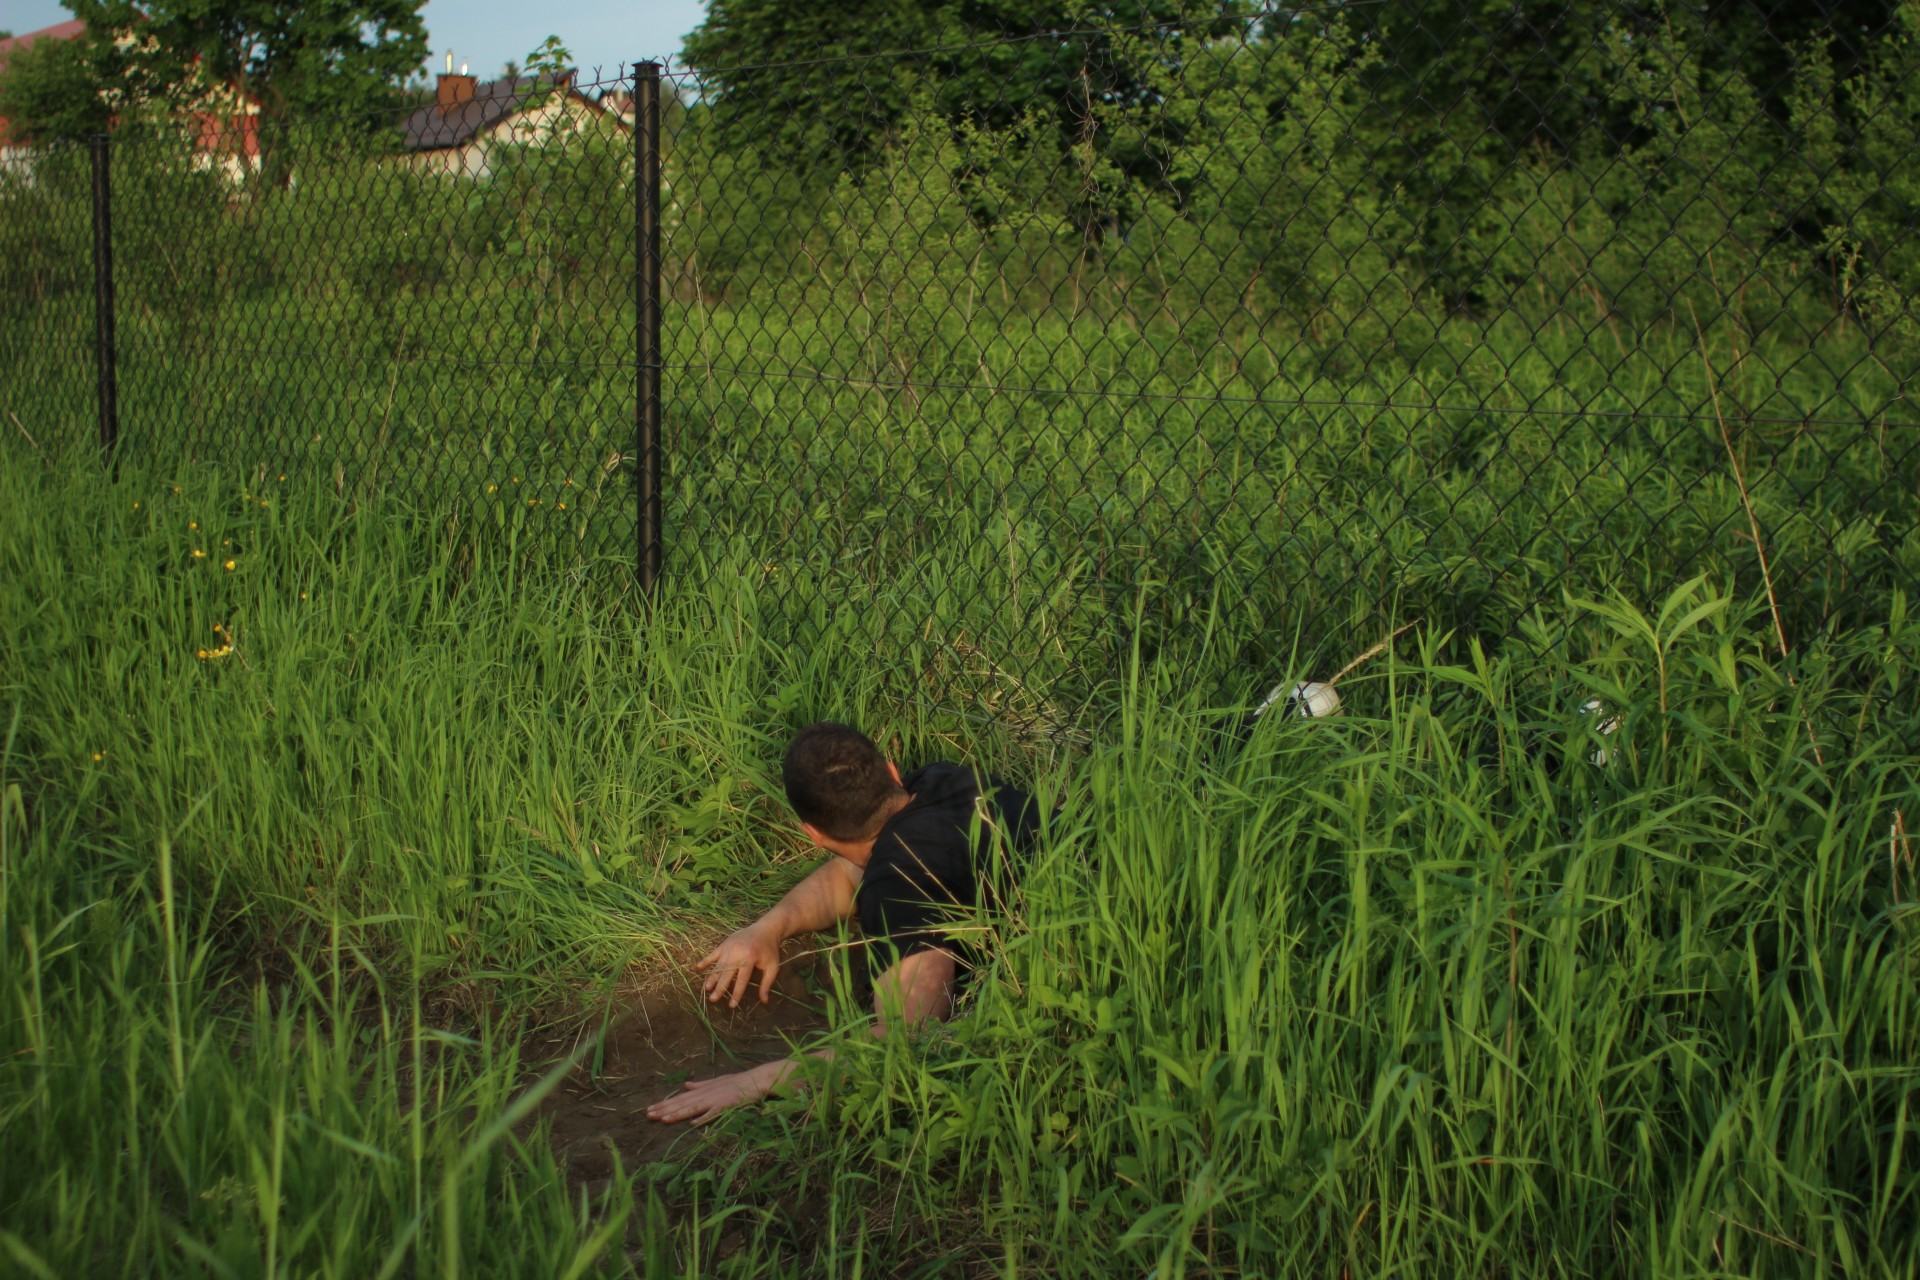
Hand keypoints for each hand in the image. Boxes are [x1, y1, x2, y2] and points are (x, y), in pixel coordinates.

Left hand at [645, 1060, 786, 1125]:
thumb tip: (685, 1085)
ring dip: (678, 1114)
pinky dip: (703, 1118)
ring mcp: (715, 1100)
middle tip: (648, 1115)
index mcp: (702, 1091)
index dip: (664, 1104)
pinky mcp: (726, 1105)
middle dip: (664, 1109)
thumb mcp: (715, 1082)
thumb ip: (700, 1085)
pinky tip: (693, 1124)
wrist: (756, 1080)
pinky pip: (713, 1113)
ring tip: (663, 1119)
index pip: (679, 1099)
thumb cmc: (737, 1082)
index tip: (650, 1109)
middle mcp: (705, 1094)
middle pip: (682, 1103)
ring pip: (693, 1108)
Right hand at [693, 923, 782, 1006]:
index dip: (736, 993)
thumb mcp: (773, 966)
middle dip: (720, 988)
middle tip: (713, 999)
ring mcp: (729, 948)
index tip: (731, 1005)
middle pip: (726, 974)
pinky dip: (705, 961)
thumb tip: (764, 1001)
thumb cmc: (770, 949)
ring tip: (706, 989)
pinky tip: (697, 968)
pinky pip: (713, 954)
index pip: (741, 980)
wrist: (766, 928)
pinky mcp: (724, 944)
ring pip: (718, 966)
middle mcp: (737, 954)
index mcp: (750, 959)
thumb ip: (767, 983)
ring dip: (712, 978)